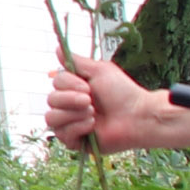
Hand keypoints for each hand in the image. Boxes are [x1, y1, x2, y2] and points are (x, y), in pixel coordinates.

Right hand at [45, 55, 164, 154]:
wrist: (138, 116)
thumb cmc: (123, 93)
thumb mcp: (100, 71)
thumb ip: (77, 61)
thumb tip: (57, 48)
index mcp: (75, 89)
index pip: (55, 84)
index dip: (68, 84)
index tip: (87, 87)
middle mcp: (71, 106)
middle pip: (51, 100)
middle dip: (71, 100)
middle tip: (90, 101)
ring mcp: (72, 124)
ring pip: (52, 118)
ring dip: (73, 114)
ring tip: (94, 114)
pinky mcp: (76, 141)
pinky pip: (62, 135)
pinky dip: (78, 127)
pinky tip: (93, 125)